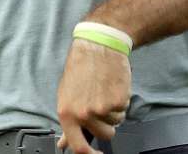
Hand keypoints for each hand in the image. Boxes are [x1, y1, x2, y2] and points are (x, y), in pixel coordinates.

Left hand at [56, 38, 131, 153]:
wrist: (98, 45)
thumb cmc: (81, 67)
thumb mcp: (67, 94)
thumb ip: (69, 121)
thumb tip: (63, 143)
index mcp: (67, 113)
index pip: (79, 147)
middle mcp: (83, 114)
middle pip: (105, 134)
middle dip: (107, 123)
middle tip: (101, 102)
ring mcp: (101, 108)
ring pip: (116, 122)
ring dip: (114, 109)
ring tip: (105, 90)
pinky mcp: (118, 101)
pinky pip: (124, 109)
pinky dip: (121, 99)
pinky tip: (112, 85)